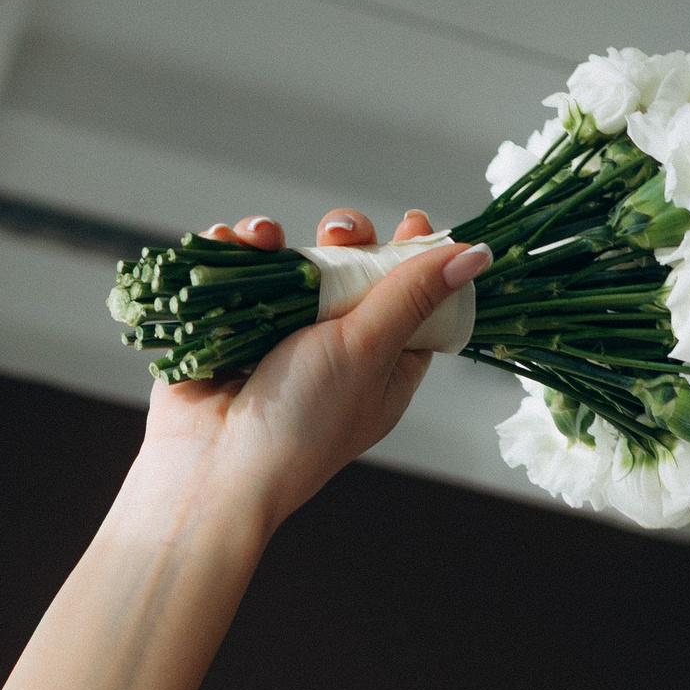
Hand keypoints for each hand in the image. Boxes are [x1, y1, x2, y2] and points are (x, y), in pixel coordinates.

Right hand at [128, 207, 488, 539]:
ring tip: (266, 239)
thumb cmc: (302, 424)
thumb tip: (475, 254)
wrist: (213, 468)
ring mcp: (281, 338)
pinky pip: (241, 274)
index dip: (417, 259)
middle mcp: (336, 350)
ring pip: (293, 264)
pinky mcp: (233, 329)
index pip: (414, 301)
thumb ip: (414, 294)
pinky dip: (235, 253)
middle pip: (355, 270)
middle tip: (338, 237)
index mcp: (384, 367)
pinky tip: (232, 245)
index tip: (414, 222)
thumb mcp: (368, 350)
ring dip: (278, 240)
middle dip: (347, 241)